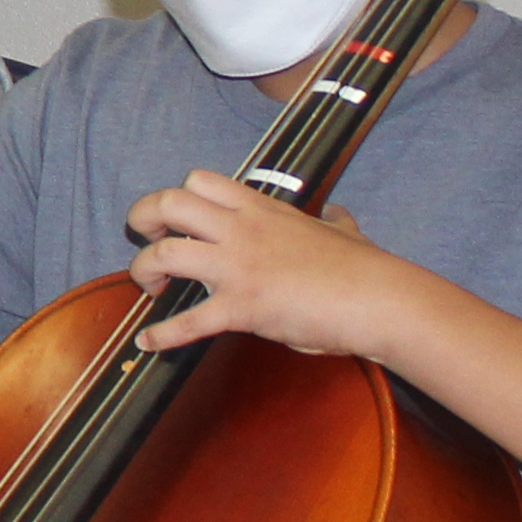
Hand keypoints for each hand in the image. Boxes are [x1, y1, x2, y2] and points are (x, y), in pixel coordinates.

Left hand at [125, 173, 444, 366]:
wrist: (378, 299)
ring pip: (165, 253)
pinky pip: (189, 321)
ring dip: (144, 269)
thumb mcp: (344, 230)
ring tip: (149, 287)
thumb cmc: (364, 267)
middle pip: (168, 202)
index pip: (200, 180)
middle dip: (143, 218)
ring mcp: (239, 267)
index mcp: (260, 209)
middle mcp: (241, 230)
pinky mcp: (242, 307)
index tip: (172, 216)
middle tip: (144, 238)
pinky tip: (148, 341)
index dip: (176, 195)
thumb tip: (338, 214)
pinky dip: (162, 334)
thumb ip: (333, 220)